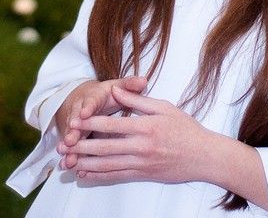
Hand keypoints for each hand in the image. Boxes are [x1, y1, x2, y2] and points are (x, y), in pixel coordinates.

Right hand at [55, 76, 146, 168]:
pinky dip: (70, 157)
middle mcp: (80, 111)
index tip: (84, 113)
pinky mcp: (74, 137)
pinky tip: (70, 167)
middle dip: (72, 132)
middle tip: (70, 140)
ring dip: (70, 148)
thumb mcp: (115, 86)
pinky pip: (72, 148)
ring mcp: (75, 126)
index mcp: (93, 98)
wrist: (81, 99)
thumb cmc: (103, 95)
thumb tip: (143, 81)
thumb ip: (129, 85)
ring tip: (68, 160)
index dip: (87, 107)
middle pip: (76, 122)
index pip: (90, 102)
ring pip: (71, 137)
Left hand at [58, 85, 211, 183]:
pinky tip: (85, 173)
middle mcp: (142, 146)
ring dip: (85, 163)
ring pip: (108, 164)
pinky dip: (99, 175)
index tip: (74, 121)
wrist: (204, 156)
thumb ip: (137, 100)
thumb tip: (116, 91)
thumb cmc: (186, 129)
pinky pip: (117, 176)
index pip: (112, 125)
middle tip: (62, 145)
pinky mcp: (144, 174)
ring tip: (67, 161)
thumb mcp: (164, 107)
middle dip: (81, 146)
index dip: (90, 124)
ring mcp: (142, 163)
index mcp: (146, 126)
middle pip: (105, 147)